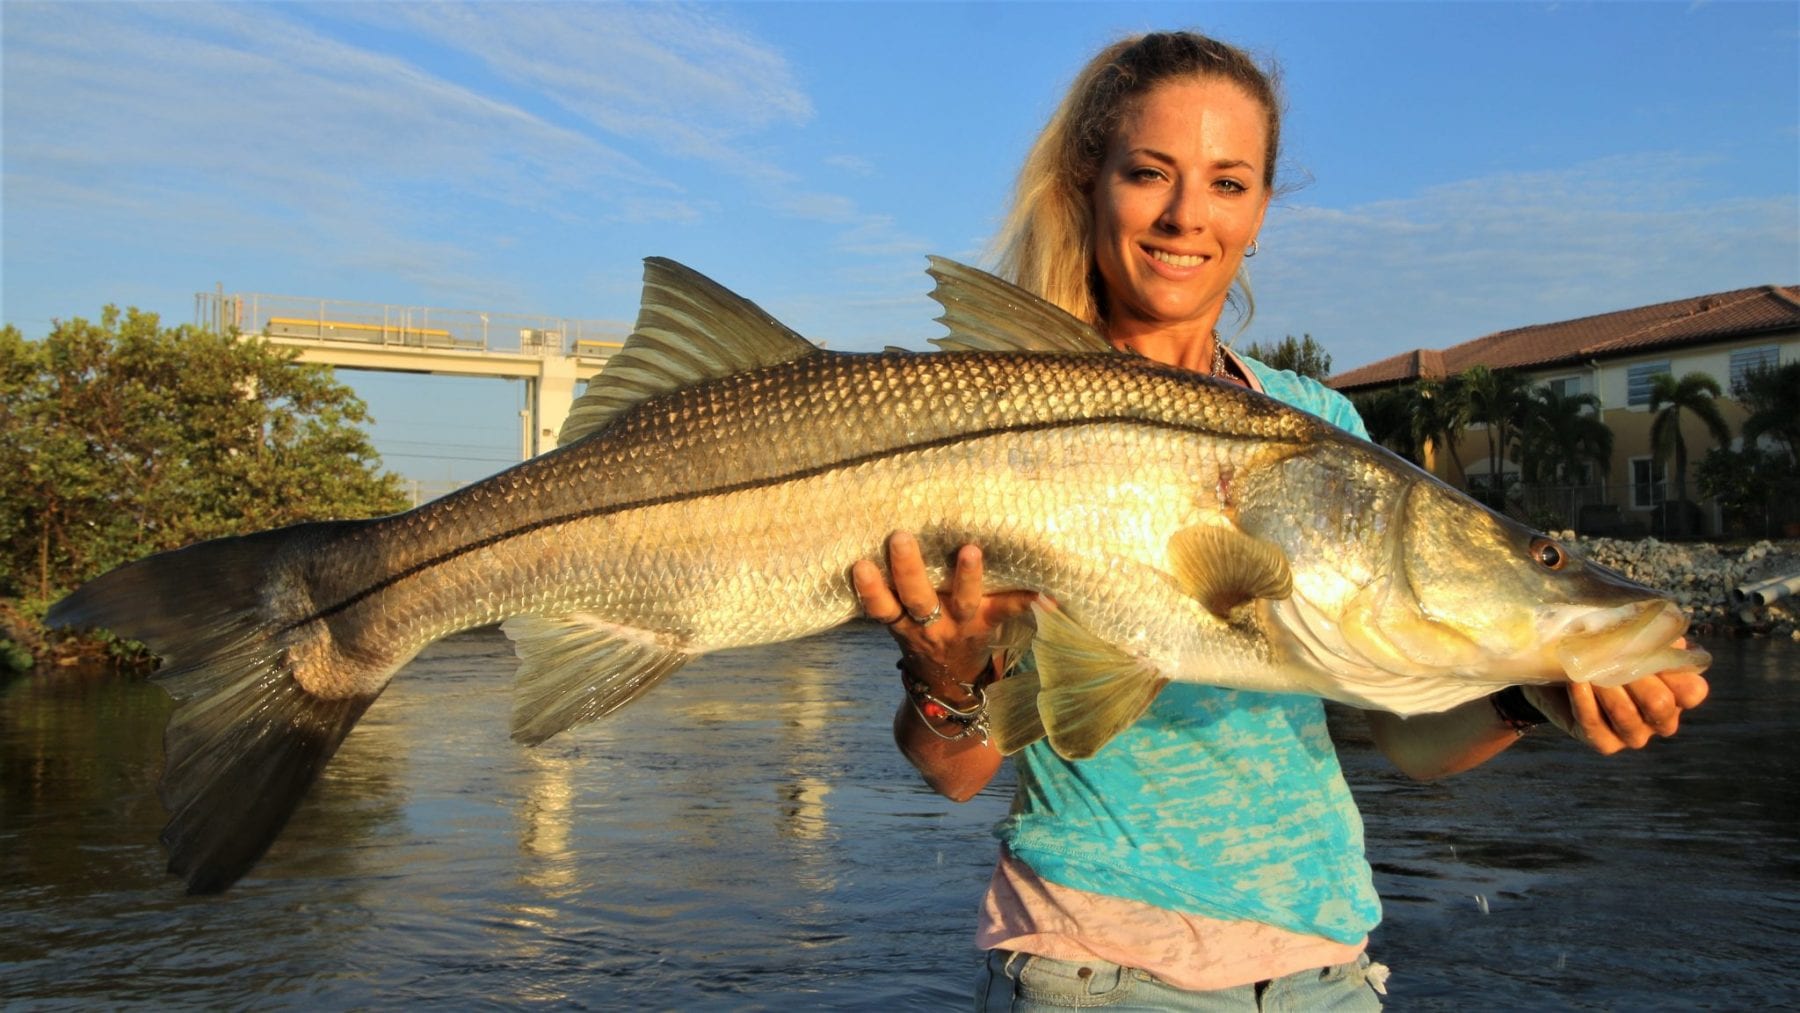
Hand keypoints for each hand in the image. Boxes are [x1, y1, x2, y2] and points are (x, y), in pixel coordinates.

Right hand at [850, 531, 1039, 684]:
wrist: (949, 684)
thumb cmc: (922, 637)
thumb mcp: (900, 622)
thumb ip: (892, 594)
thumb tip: (878, 538)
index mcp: (904, 623)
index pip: (880, 607)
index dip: (870, 589)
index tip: (861, 565)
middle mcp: (930, 625)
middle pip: (916, 598)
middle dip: (908, 569)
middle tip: (901, 538)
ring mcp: (961, 625)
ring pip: (961, 601)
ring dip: (965, 576)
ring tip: (970, 551)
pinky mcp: (988, 623)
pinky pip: (1007, 610)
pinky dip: (1027, 600)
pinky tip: (1047, 596)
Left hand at [1522, 641, 1709, 754]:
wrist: (1558, 668)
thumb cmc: (1602, 645)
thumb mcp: (1626, 631)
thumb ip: (1649, 630)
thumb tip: (1665, 628)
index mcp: (1677, 691)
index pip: (1693, 690)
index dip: (1675, 673)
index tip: (1650, 651)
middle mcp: (1662, 717)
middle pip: (1660, 705)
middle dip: (1636, 680)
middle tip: (1614, 657)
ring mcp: (1635, 734)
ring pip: (1628, 719)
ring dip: (1607, 691)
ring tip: (1590, 670)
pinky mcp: (1604, 742)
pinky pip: (1596, 727)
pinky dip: (1584, 702)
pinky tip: (1577, 682)